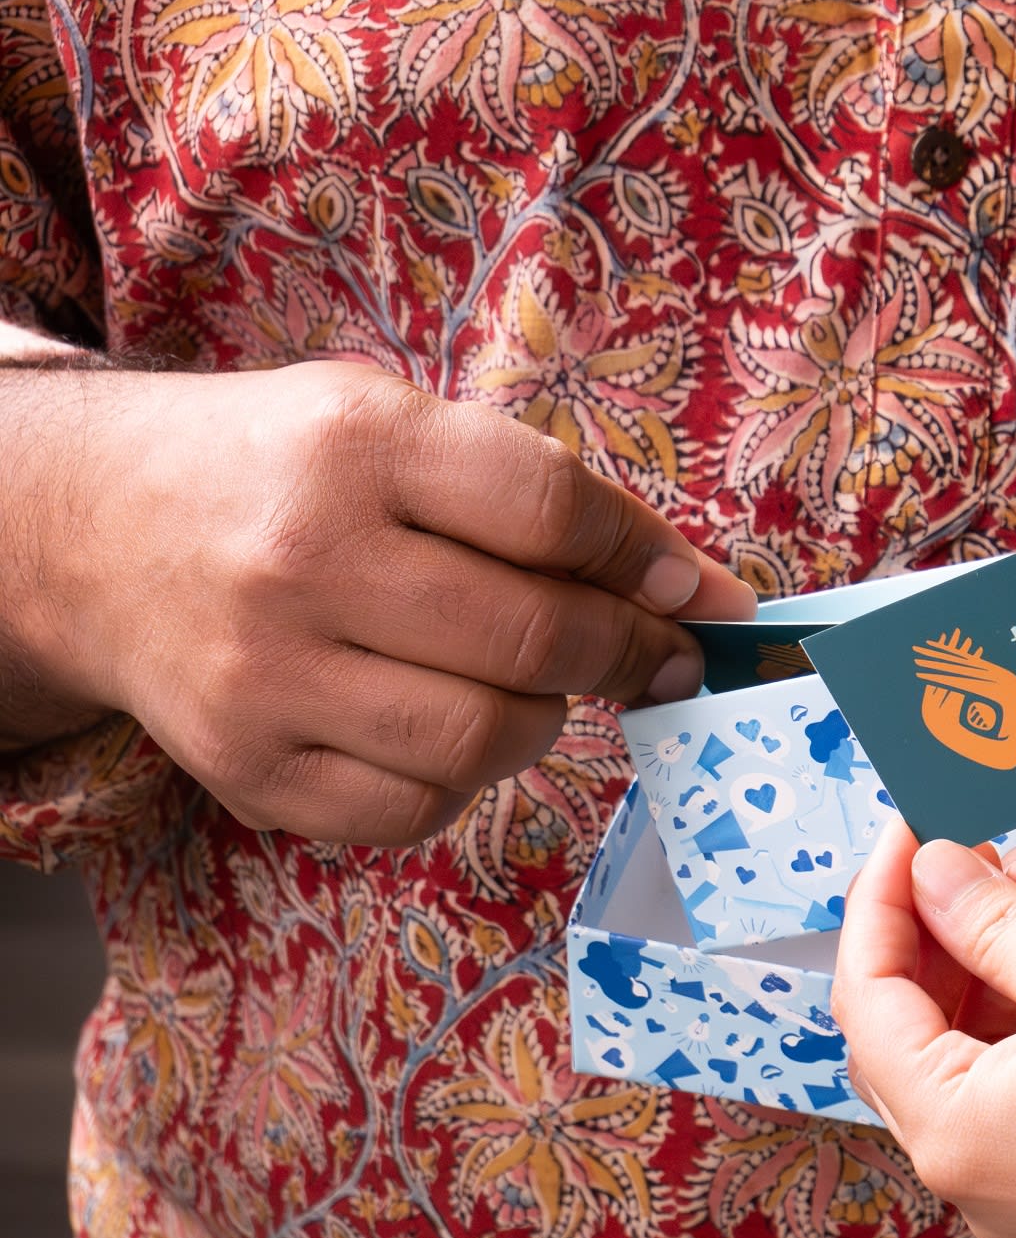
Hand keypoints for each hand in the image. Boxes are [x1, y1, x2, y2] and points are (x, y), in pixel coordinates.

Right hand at [4, 360, 753, 843]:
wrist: (93, 533)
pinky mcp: (246, 769)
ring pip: (484, 741)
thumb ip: (548, 496)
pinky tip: (445, 726)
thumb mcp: (400, 426)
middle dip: (626, 653)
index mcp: (356, 446)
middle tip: (655, 654)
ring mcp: (266, 677)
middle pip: (532, 639)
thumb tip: (700, 589)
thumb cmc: (284, 474)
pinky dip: (462, 780)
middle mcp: (302, 562)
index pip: (550, 511)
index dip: (644, 560)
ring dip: (544, 719)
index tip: (692, 591)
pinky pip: (415, 810)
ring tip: (529, 683)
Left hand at [834, 822, 1015, 1237]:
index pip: (868, 1000)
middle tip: (967, 855)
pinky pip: (1014, 1094)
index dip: (881, 900)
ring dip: (981, 971)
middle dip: (928, 936)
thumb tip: (929, 871)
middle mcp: (972, 1185)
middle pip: (904, 1038)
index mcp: (953, 1134)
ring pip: (962, 1062)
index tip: (912, 828)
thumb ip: (985, 914)